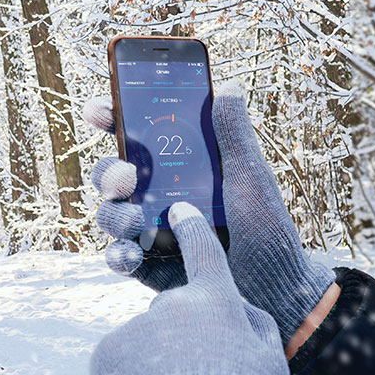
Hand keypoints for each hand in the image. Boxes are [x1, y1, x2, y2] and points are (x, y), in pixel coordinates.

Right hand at [84, 84, 334, 341]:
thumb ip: (233, 136)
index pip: (136, 138)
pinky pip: (120, 257)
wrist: (276, 288)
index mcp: (178, 167)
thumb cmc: (267, 228)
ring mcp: (150, 230)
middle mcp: (157, 196)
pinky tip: (130, 256)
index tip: (99, 111)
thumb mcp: (250, 178)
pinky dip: (119, 255)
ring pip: (110, 214)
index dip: (111, 120)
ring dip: (114, 214)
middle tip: (126, 178)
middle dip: (108, 173)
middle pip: (112, 176)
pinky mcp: (149, 265)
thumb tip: (226, 87)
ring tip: (134, 221)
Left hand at [89, 202, 289, 374]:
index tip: (178, 208)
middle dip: (182, 336)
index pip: (203, 250)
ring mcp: (135, 326)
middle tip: (197, 374)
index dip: (192, 228)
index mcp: (214, 299)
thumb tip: (233, 308)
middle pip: (174, 312)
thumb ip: (251, 322)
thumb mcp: (268, 358)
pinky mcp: (107, 351)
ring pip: (147, 338)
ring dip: (157, 360)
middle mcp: (170, 303)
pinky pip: (123, 359)